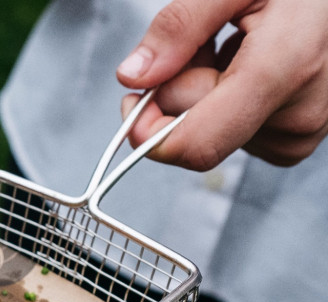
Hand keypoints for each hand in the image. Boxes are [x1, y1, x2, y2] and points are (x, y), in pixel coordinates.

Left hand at [116, 0, 327, 169]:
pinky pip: (232, 133)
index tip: (132, 99)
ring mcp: (300, 132)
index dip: (149, 131)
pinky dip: (225, 102)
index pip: (196, 144)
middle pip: (194, 132)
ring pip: (210, 132)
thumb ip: (179, 27)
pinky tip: (247, 66)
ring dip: (203, 91)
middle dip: (179, 89)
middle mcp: (298, 115)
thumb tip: (133, 77)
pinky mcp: (295, 139)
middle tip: (203, 43)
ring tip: (237, 47)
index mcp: (284, 70)